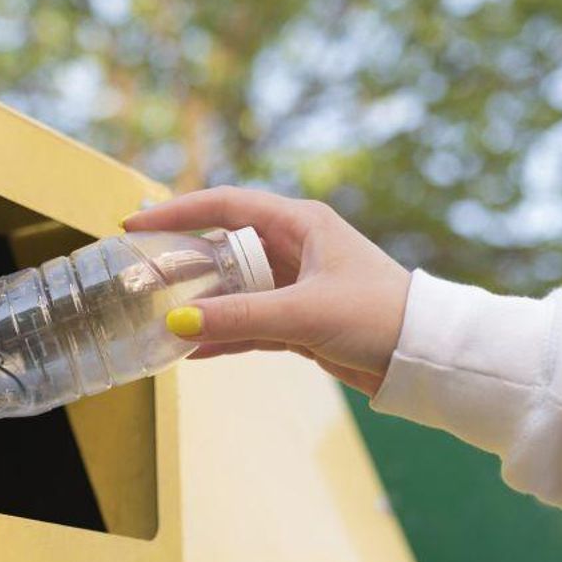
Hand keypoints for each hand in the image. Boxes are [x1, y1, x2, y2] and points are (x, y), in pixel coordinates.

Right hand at [124, 187, 411, 395]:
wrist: (424, 355)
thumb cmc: (377, 316)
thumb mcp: (304, 313)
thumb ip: (240, 317)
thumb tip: (179, 322)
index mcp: (301, 223)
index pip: (225, 205)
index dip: (178, 211)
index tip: (137, 222)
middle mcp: (296, 248)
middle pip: (224, 247)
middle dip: (183, 262)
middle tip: (141, 276)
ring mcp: (296, 285)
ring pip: (234, 289)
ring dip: (202, 304)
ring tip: (158, 317)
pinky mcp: (300, 320)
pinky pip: (250, 322)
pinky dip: (224, 335)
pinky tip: (193, 350)